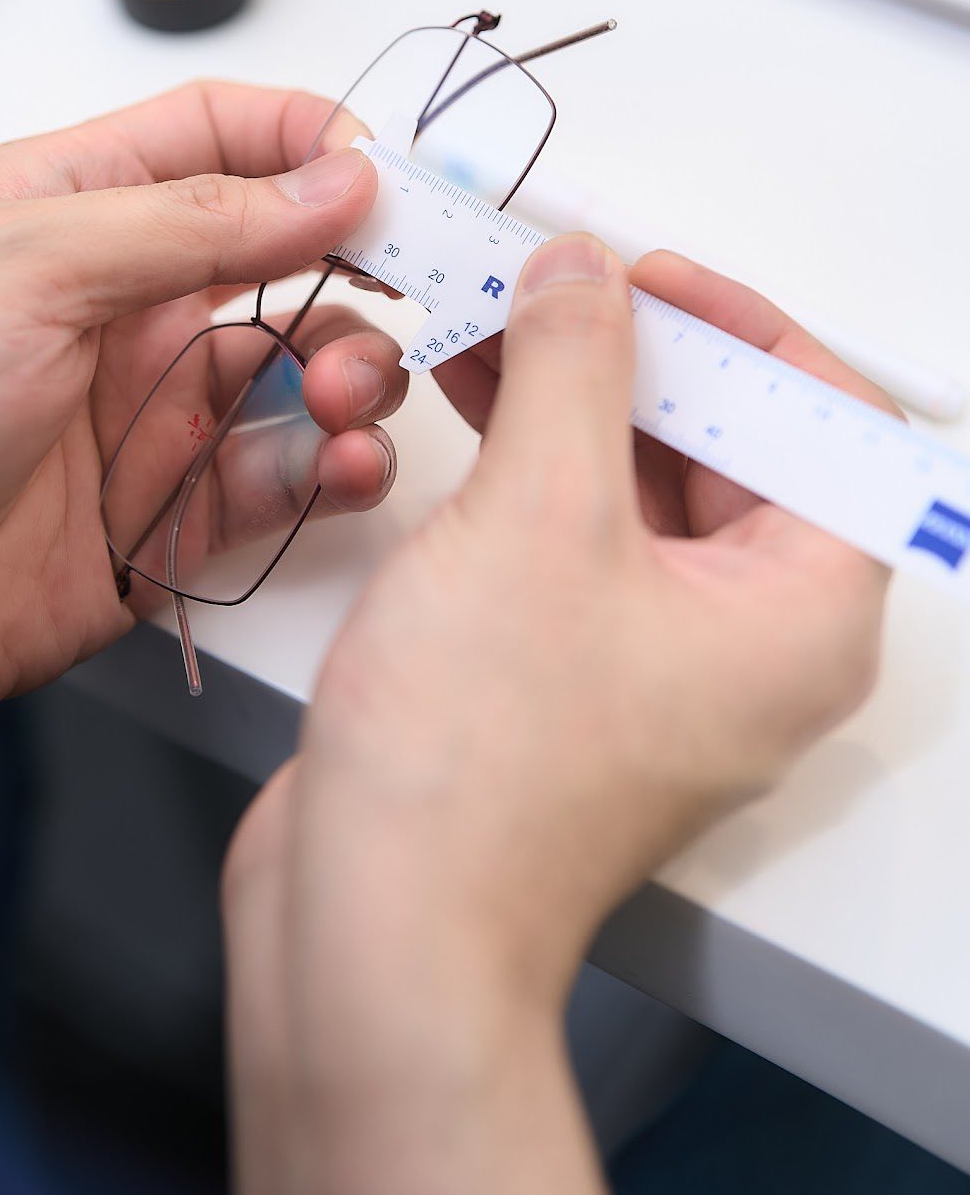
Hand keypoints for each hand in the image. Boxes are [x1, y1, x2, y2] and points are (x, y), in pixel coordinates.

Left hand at [0, 83, 405, 810]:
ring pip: (302, 367)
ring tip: (347, 400)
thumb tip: (330, 180)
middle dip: (361, 269)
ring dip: (353, 374)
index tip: (389, 176)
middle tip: (416, 292)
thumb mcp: (25, 268)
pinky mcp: (170, 512)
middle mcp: (121, 302)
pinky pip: (282, 476)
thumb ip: (192, 222)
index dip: (310, 142)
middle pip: (286, 255)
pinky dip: (333, 469)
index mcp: (71, 208)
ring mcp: (148, 408)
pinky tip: (346, 469)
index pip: (219, 136)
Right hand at [223, 237, 893, 1194]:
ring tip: (486, 316)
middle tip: (547, 279)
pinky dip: (525, 458)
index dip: (733, 327)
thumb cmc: (479, 767)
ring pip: (633, 484)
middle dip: (629, 350)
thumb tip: (588, 271)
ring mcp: (653, 659)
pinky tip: (458, 396)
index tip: (640, 275)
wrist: (375, 923)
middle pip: (722, 444)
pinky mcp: (567, 672)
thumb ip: (576, 365)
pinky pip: (570, 532)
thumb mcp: (540, 514)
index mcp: (800, 610)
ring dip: (565, 395)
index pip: (818, 420)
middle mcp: (744, 638)